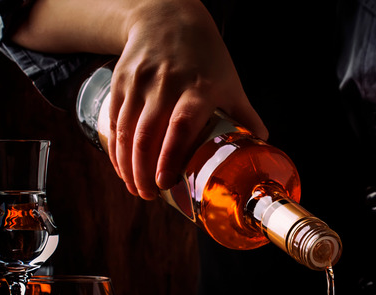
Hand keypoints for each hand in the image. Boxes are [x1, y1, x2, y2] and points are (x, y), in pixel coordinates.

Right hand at [108, 0, 266, 198]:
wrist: (167, 16)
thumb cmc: (205, 55)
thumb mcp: (230, 81)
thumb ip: (244, 114)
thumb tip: (262, 144)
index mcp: (198, 89)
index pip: (181, 127)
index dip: (170, 157)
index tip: (166, 183)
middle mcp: (166, 85)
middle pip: (148, 135)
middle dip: (144, 172)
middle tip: (149, 195)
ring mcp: (140, 82)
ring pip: (126, 131)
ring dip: (127, 166)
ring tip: (135, 188)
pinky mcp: (121, 81)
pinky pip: (114, 121)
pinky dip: (116, 149)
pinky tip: (122, 167)